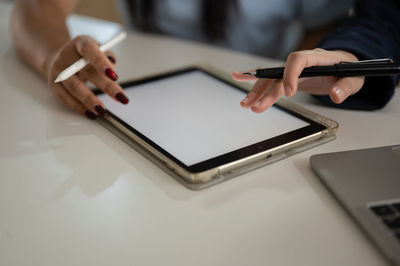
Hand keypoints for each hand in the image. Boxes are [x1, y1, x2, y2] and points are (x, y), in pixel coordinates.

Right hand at [47, 35, 128, 118]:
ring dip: (89, 100)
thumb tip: (113, 68)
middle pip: (86, 72)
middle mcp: (66, 56)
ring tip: (102, 110)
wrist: (60, 59)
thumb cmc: (84, 56)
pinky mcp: (54, 86)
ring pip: (74, 87)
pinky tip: (90, 113)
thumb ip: (108, 57)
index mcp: (79, 44)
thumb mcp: (98, 50)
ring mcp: (58, 71)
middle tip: (120, 96)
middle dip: (105, 86)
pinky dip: (79, 107)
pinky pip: (66, 98)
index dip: (100, 61)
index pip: (89, 50)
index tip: (114, 75)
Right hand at [232, 48, 364, 112]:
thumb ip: (345, 86)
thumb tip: (336, 95)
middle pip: (278, 73)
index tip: (290, 93)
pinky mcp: (287, 77)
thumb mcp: (354, 78)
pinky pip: (269, 77)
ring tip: (245, 104)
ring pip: (270, 78)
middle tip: (256, 107)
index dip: (291, 75)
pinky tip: (238, 76)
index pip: (298, 60)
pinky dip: (253, 78)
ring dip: (256, 91)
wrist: (343, 65)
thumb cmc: (348, 71)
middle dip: (266, 91)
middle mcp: (299, 62)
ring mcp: (291, 69)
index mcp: (316, 58)